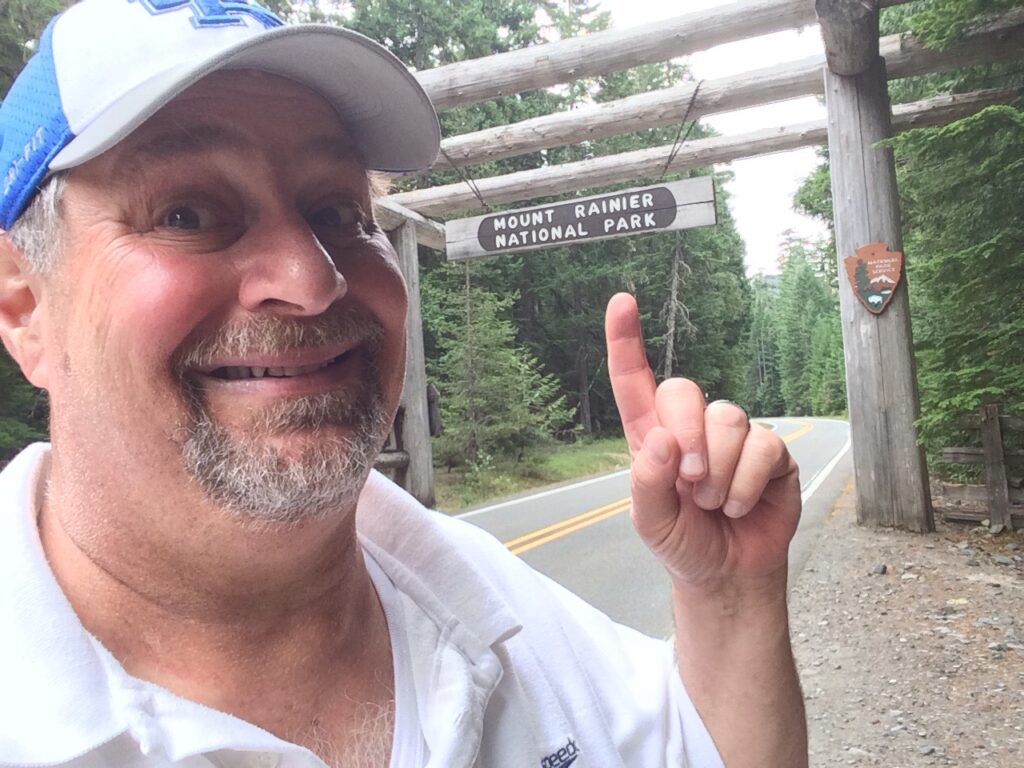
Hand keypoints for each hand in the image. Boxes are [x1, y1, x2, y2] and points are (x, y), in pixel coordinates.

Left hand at [605, 293, 800, 588]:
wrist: (728, 574)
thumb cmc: (683, 543)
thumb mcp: (651, 523)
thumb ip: (648, 484)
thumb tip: (663, 439)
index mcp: (653, 437)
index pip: (635, 381)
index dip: (626, 340)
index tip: (621, 301)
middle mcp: (692, 428)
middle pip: (685, 390)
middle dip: (687, 432)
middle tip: (690, 480)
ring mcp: (733, 437)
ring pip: (728, 418)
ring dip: (719, 470)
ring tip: (714, 503)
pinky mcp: (770, 453)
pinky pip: (763, 445)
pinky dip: (746, 482)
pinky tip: (739, 505)